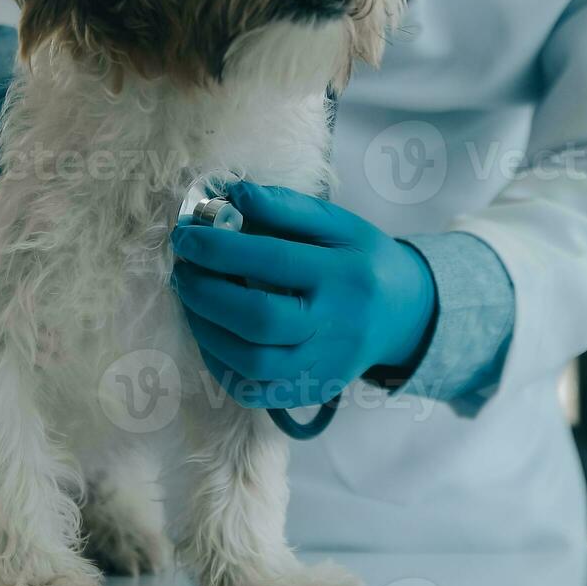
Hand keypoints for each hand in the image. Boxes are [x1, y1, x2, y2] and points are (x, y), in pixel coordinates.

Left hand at [170, 182, 436, 408]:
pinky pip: (255, 391)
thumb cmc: (360, 260)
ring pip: (253, 362)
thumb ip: (285, 207)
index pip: (273, 260)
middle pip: (259, 319)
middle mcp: (336, 326)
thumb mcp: (337, 223)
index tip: (185, 236)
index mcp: (344, 275)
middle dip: (206, 293)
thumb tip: (232, 194)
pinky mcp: (310, 391)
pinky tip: (210, 335)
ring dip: (206, 330)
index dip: (220, 249)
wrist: (403, 315)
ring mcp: (323, 366)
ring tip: (191, 300)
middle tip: (182, 270)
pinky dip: (221, 365)